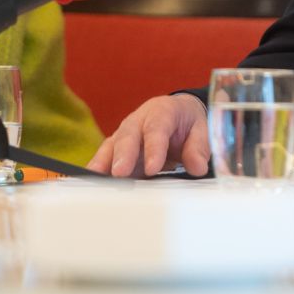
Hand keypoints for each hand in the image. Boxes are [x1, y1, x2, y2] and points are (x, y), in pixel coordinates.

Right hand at [86, 93, 209, 177]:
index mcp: (162, 111)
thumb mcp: (201, 129)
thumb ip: (198, 147)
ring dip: (103, 163)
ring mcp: (125, 135)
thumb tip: (196, 167)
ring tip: (97, 180)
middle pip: (128, 136)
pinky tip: (91, 182)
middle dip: (123, 155)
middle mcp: (138, 121)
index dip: (154, 148)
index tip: (153, 168)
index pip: (156, 128)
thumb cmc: (188, 122)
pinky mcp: (117, 149)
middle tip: (120, 174)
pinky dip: (98, 169)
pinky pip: (105, 158)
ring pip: (111, 146)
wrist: (178, 113)